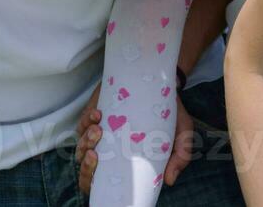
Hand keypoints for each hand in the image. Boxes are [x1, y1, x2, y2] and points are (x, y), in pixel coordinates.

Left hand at [75, 89, 196, 191]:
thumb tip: (169, 180)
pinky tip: (97, 114)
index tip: (99, 168)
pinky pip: (81, 123)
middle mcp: (110, 149)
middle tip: (95, 154)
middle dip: (85, 163)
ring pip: (80, 145)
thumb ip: (180, 156)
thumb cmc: (172, 114)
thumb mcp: (182, 133)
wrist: (164, 82)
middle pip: (84, 166)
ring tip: (98, 129)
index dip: (91, 179)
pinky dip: (85, 120)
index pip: (100, 181)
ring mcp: (101, 132)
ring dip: (85, 141)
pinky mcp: (96, 115)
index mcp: (125, 162)